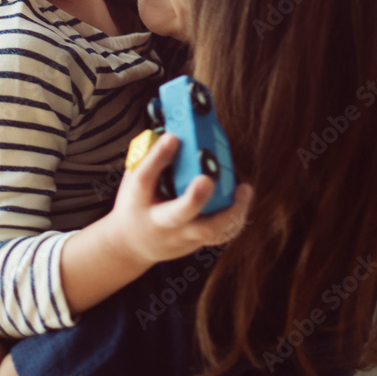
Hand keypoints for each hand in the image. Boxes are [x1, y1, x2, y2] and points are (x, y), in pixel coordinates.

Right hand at [107, 132, 253, 266]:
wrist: (132, 244)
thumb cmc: (135, 203)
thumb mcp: (132, 179)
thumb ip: (149, 158)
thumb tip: (174, 131)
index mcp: (137, 200)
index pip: (144, 178)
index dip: (158, 157)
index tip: (173, 137)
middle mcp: (159, 221)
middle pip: (177, 214)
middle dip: (194, 198)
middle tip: (208, 179)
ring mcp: (179, 235)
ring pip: (207, 230)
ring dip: (230, 211)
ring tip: (244, 189)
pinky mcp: (196, 242)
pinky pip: (220, 235)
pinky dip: (235, 218)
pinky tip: (243, 199)